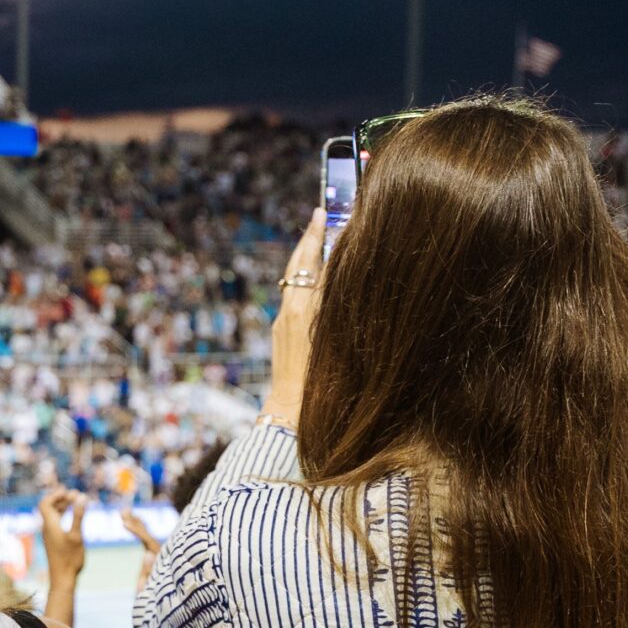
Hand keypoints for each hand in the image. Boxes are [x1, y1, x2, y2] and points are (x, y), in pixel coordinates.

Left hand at [40, 487, 87, 584]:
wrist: (62, 578)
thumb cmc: (69, 558)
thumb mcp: (77, 536)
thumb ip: (78, 516)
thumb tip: (81, 497)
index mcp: (50, 525)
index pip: (45, 503)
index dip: (55, 495)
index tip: (68, 491)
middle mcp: (47, 528)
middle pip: (49, 508)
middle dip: (61, 498)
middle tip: (76, 494)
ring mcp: (50, 535)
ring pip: (54, 515)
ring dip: (64, 507)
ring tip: (77, 501)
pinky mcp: (54, 541)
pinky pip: (57, 523)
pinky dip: (65, 515)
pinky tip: (75, 516)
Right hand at [120, 507, 162, 588]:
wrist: (163, 602)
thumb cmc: (155, 596)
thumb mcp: (148, 586)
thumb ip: (149, 572)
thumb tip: (148, 554)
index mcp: (158, 558)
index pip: (146, 540)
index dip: (135, 530)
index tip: (123, 524)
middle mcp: (159, 552)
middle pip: (146, 533)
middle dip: (134, 522)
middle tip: (123, 511)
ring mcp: (156, 553)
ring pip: (145, 534)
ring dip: (134, 522)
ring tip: (124, 512)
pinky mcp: (153, 554)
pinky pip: (144, 538)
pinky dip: (137, 529)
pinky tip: (131, 522)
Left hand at [262, 208, 325, 425]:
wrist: (289, 415)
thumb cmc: (321, 388)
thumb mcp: (337, 345)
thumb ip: (341, 309)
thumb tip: (349, 279)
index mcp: (307, 311)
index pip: (319, 263)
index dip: (327, 238)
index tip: (331, 214)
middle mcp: (291, 310)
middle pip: (300, 263)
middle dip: (310, 237)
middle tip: (319, 212)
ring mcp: (282, 320)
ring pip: (294, 278)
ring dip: (305, 255)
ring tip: (316, 235)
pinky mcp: (279, 330)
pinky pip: (292, 294)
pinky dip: (303, 277)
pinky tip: (314, 275)